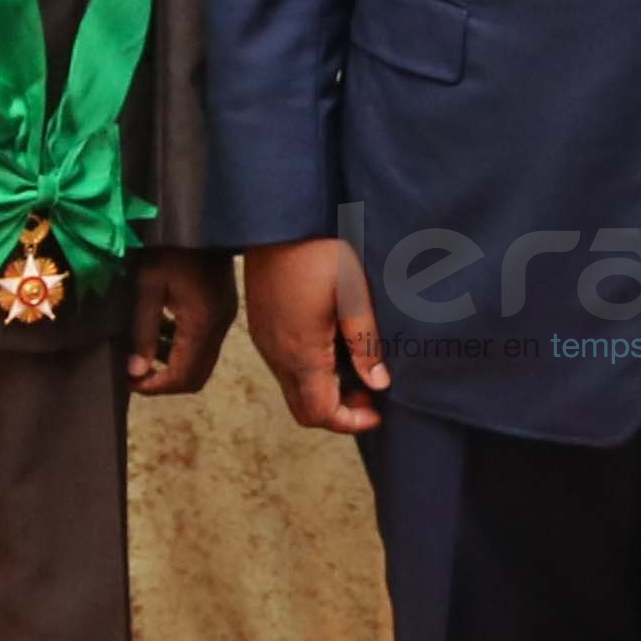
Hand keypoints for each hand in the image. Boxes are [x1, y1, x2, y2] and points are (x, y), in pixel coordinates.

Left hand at [125, 249, 230, 397]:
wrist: (201, 218)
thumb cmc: (169, 246)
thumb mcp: (148, 286)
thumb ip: (144, 331)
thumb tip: (136, 371)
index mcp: (201, 323)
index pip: (183, 376)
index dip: (155, 386)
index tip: (129, 381)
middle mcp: (218, 327)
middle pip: (196, 377)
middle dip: (165, 381)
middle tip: (135, 371)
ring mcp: (225, 319)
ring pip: (202, 363)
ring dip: (173, 365)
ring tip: (144, 351)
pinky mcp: (223, 310)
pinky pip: (204, 344)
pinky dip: (182, 348)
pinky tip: (162, 331)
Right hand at [241, 237, 389, 433]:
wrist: (277, 219)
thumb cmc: (317, 248)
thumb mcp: (352, 292)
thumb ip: (365, 342)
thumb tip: (378, 384)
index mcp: (300, 350)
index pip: (319, 413)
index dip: (351, 421)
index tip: (378, 410)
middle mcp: (276, 353)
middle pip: (303, 409)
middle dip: (339, 411)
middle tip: (370, 393)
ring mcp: (265, 340)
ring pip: (294, 388)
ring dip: (325, 390)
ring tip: (357, 366)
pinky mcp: (261, 326)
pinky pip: (285, 365)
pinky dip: (311, 371)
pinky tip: (334, 345)